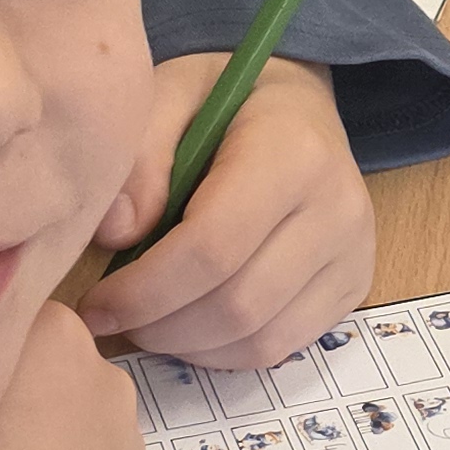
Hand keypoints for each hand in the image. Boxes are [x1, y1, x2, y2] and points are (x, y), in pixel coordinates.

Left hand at [78, 54, 374, 369]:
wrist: (298, 107)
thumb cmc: (222, 102)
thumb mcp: (168, 97)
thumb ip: (138, 158)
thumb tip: (115, 235)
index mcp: (293, 151)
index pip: (214, 248)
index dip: (145, 291)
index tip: (95, 303)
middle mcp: (338, 207)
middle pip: (238, 305)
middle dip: (159, 326)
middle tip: (113, 318)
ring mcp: (353, 253)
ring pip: (259, 340)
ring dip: (186, 345)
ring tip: (146, 320)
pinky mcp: (354, 286)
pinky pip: (280, 348)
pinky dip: (221, 352)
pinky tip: (188, 324)